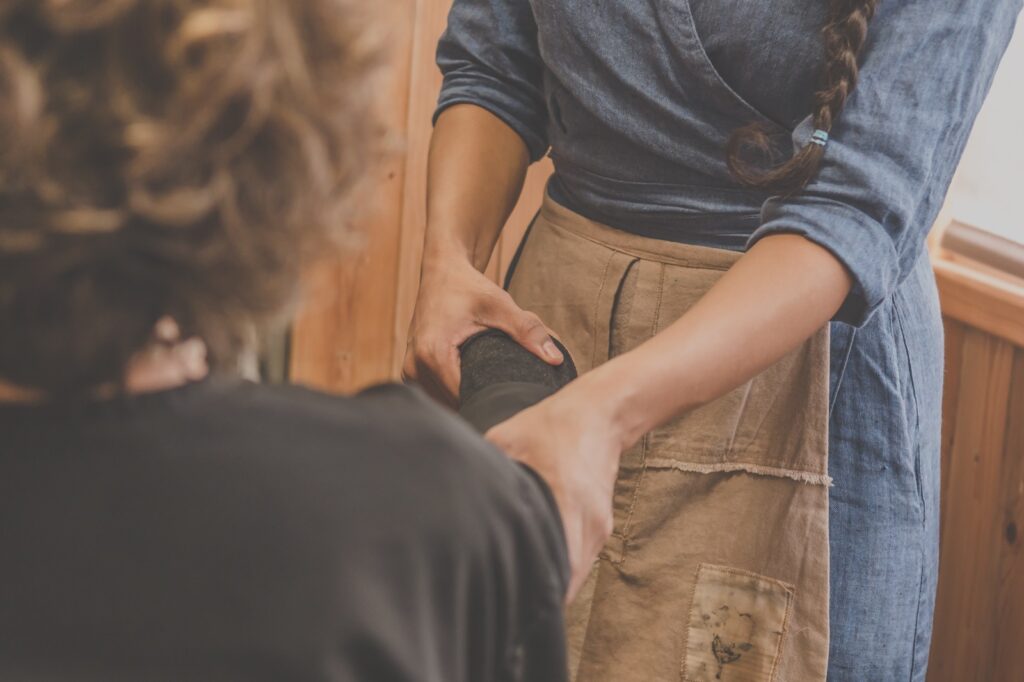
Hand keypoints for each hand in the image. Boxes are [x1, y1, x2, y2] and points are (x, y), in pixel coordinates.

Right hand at [403, 256, 562, 405]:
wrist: (441, 271)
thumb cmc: (467, 286)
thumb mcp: (500, 305)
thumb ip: (528, 330)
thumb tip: (556, 359)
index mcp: (433, 354)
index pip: (463, 399)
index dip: (489, 404)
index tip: (512, 404)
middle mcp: (414, 366)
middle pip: (452, 405)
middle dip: (479, 405)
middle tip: (508, 402)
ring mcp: (409, 370)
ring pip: (442, 404)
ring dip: (466, 402)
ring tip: (494, 397)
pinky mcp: (411, 370)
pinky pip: (435, 394)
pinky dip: (454, 395)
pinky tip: (476, 390)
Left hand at [485, 381, 623, 601]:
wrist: (598, 414)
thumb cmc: (550, 427)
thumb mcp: (506, 440)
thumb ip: (484, 471)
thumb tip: (449, 491)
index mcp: (565, 501)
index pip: (556, 569)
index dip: (531, 590)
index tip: (506, 597)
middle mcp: (587, 524)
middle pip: (565, 582)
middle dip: (536, 594)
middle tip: (505, 597)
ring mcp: (598, 528)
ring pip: (574, 574)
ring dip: (550, 581)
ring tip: (519, 582)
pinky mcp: (601, 526)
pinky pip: (582, 560)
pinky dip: (561, 565)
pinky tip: (539, 559)